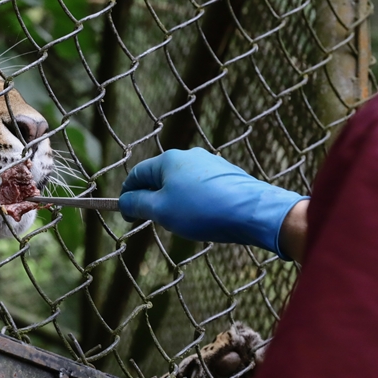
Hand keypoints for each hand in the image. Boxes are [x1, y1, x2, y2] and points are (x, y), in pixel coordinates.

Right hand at [118, 148, 306, 259]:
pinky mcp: (227, 175)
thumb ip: (137, 204)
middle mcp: (188, 156)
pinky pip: (201, 188)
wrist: (253, 211)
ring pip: (181, 184)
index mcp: (168, 160)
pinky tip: (204, 217)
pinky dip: (195, 202)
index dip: (127, 195)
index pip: (136, 175)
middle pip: (159, 178)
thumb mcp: (161, 210)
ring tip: (182, 222)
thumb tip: (123, 202)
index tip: (127, 214)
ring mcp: (210, 164)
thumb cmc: (202, 210)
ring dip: (174, 202)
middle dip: (153, 199)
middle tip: (154, 221)